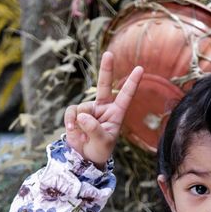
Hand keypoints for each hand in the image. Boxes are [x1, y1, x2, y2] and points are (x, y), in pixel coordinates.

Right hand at [64, 51, 142, 167]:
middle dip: (106, 69)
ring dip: (81, 123)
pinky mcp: (76, 113)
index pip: (125, 96)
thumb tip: (83, 115)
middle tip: (109, 53)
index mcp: (116, 114)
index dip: (132, 83)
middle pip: (104, 84)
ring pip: (82, 107)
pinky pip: (71, 112)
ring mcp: (89, 109)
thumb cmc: (99, 150)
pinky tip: (73, 132)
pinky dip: (70, 122)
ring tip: (83, 136)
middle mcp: (103, 108)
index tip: (140, 69)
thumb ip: (94, 129)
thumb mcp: (102, 142)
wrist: (84, 157)